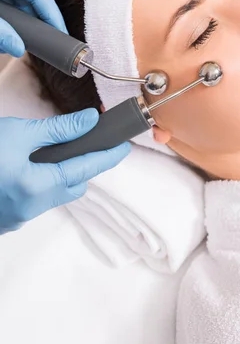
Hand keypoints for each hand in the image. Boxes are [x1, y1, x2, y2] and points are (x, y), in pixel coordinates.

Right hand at [0, 109, 130, 233]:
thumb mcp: (17, 133)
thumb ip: (57, 129)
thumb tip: (89, 121)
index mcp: (37, 187)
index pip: (85, 169)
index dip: (107, 157)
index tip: (123, 148)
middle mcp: (30, 209)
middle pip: (72, 188)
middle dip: (80, 169)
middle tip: (82, 147)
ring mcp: (17, 219)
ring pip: (52, 197)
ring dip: (55, 178)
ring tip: (46, 156)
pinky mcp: (6, 222)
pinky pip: (33, 203)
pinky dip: (36, 187)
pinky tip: (24, 172)